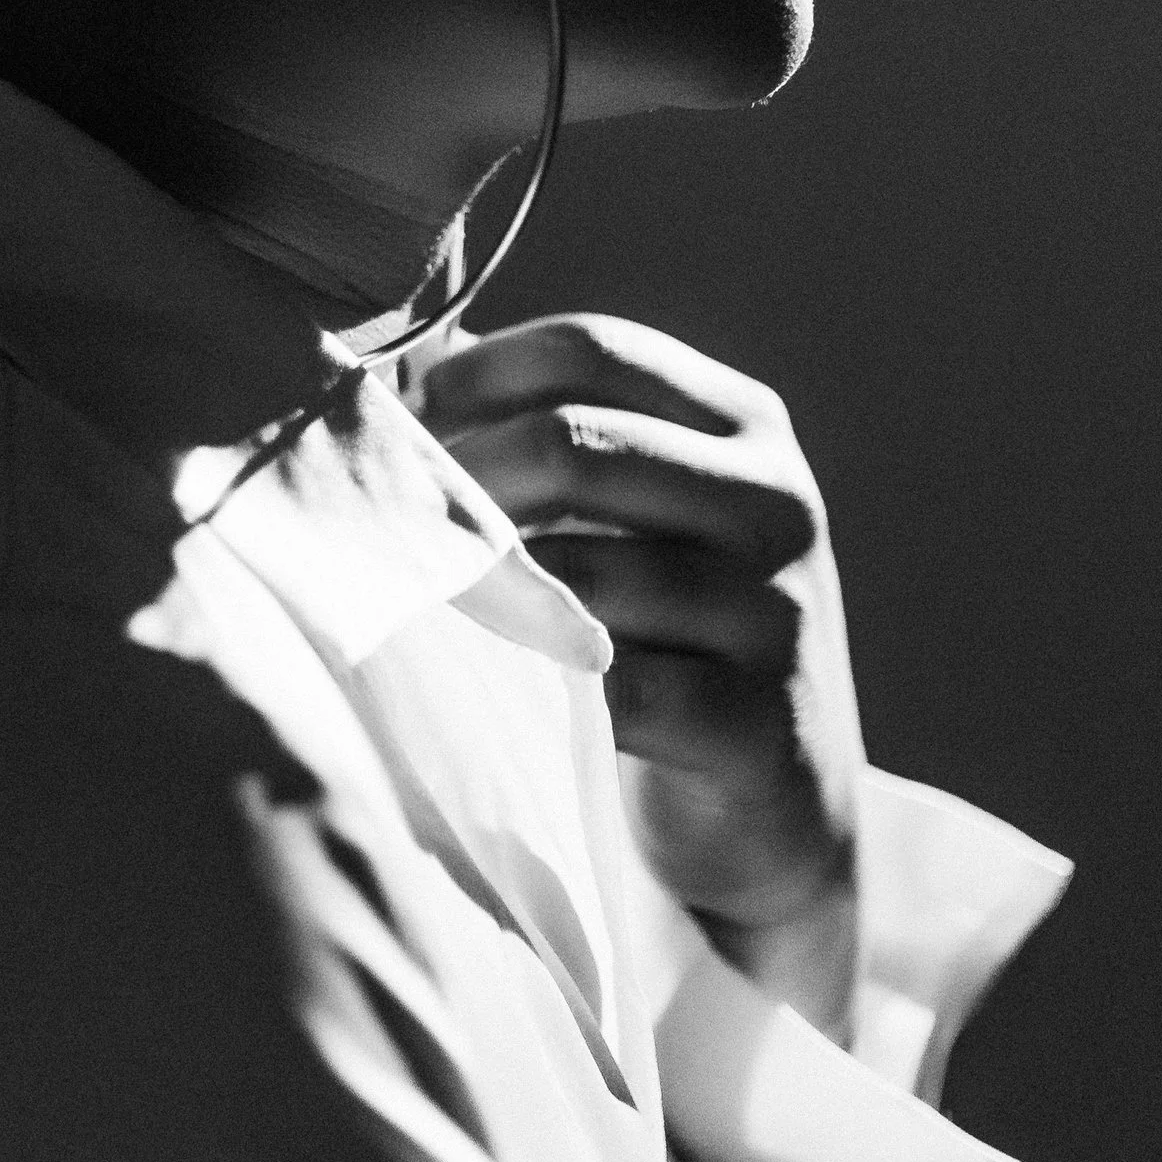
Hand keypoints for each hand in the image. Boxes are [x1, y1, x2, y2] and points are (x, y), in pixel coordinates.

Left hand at [412, 314, 864, 1035]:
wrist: (772, 813)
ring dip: (482, 591)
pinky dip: (535, 685)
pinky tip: (492, 688)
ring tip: (417, 601)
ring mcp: (778, 612)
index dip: (473, 377)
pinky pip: (611, 686)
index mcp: (744, 424)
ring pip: (581, 571)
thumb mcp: (632, 517)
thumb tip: (401, 364)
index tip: (399, 424)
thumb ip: (549, 437)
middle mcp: (776, 500)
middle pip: (576, 444)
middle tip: (384, 520)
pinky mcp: (759, 723)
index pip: (592, 349)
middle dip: (459, 479)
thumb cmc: (664, 637)